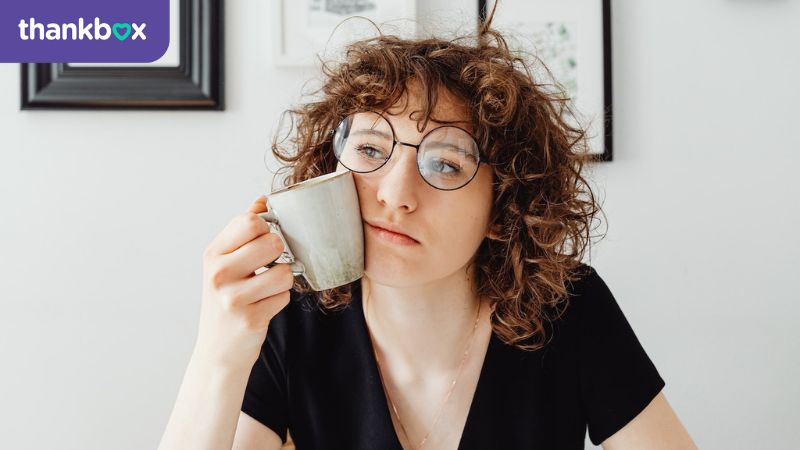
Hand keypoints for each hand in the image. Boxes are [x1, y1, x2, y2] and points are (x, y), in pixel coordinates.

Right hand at [193, 195, 293, 370]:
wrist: (217, 351)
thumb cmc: (226, 299)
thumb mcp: (225, 262)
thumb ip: (242, 230)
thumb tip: (262, 199)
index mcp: (213, 254)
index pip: (250, 221)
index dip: (266, 229)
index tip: (262, 242)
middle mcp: (218, 273)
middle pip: (272, 242)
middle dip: (278, 255)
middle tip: (266, 268)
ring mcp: (233, 298)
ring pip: (284, 272)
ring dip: (282, 281)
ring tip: (265, 290)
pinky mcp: (251, 319)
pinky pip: (284, 297)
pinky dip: (279, 301)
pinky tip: (263, 307)